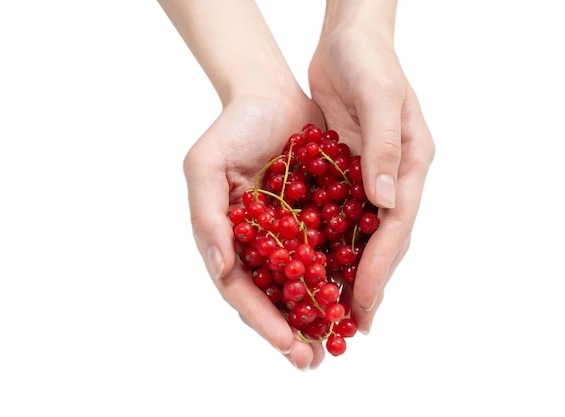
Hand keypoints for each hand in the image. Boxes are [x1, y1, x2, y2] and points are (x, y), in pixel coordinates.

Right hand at [183, 91, 326, 369]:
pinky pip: (334, 252)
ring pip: (308, 283)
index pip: (243, 290)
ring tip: (340, 342)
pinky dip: (344, 276)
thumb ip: (208, 218)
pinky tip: (359, 297)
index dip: (262, 319)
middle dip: (294, 330)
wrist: (272, 95)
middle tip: (313, 361)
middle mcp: (262, 245)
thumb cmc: (232, 129)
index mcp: (232, 241)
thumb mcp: (205, 167)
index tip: (286, 344)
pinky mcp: (321, 218)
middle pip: (277, 296)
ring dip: (322, 314)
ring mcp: (293, 234)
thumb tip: (222, 267)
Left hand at [309, 8, 434, 333]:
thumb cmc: (367, 60)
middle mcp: (393, 176)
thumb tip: (385, 201)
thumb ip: (381, 146)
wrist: (348, 39)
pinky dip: (332, 245)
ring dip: (352, 273)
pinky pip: (340, 217)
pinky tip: (317, 268)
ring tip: (338, 310)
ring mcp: (371, 176)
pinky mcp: (347, 172)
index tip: (365, 301)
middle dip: (370, 282)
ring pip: (362, 234)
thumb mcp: (378, 96)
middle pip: (384, 239)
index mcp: (410, 163)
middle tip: (355, 325)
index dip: (382, 266)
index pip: (397, 226)